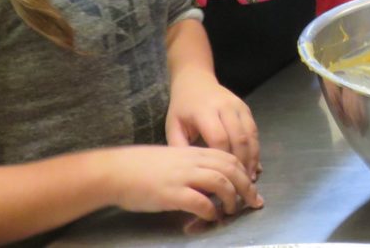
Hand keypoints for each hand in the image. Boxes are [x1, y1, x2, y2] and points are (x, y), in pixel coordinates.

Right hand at [107, 145, 262, 220]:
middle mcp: (191, 161)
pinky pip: (200, 202)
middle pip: (230, 168)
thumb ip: (192, 166)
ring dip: (231, 198)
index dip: (244, 171)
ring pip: (220, 182)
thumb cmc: (141, 167)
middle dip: (246, 186)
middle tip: (253, 202)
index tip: (252, 186)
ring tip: (231, 210)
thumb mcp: (172, 159)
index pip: (228, 157)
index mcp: (193, 152)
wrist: (116, 171)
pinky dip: (210, 211)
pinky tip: (211, 218)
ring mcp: (182, 176)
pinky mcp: (171, 193)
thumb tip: (210, 182)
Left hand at [166, 71, 259, 179]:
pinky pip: (254, 130)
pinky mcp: (245, 108)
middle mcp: (224, 106)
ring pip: (250, 135)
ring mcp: (238, 105)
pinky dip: (255, 149)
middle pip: (238, 138)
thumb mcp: (173, 126)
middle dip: (241, 163)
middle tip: (239, 185)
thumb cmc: (182, 108)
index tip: (221, 180)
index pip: (218, 138)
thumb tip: (191, 174)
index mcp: (204, 111)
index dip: (222, 160)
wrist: (195, 81)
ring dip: (252, 158)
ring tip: (249, 179)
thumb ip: (180, 148)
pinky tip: (253, 165)